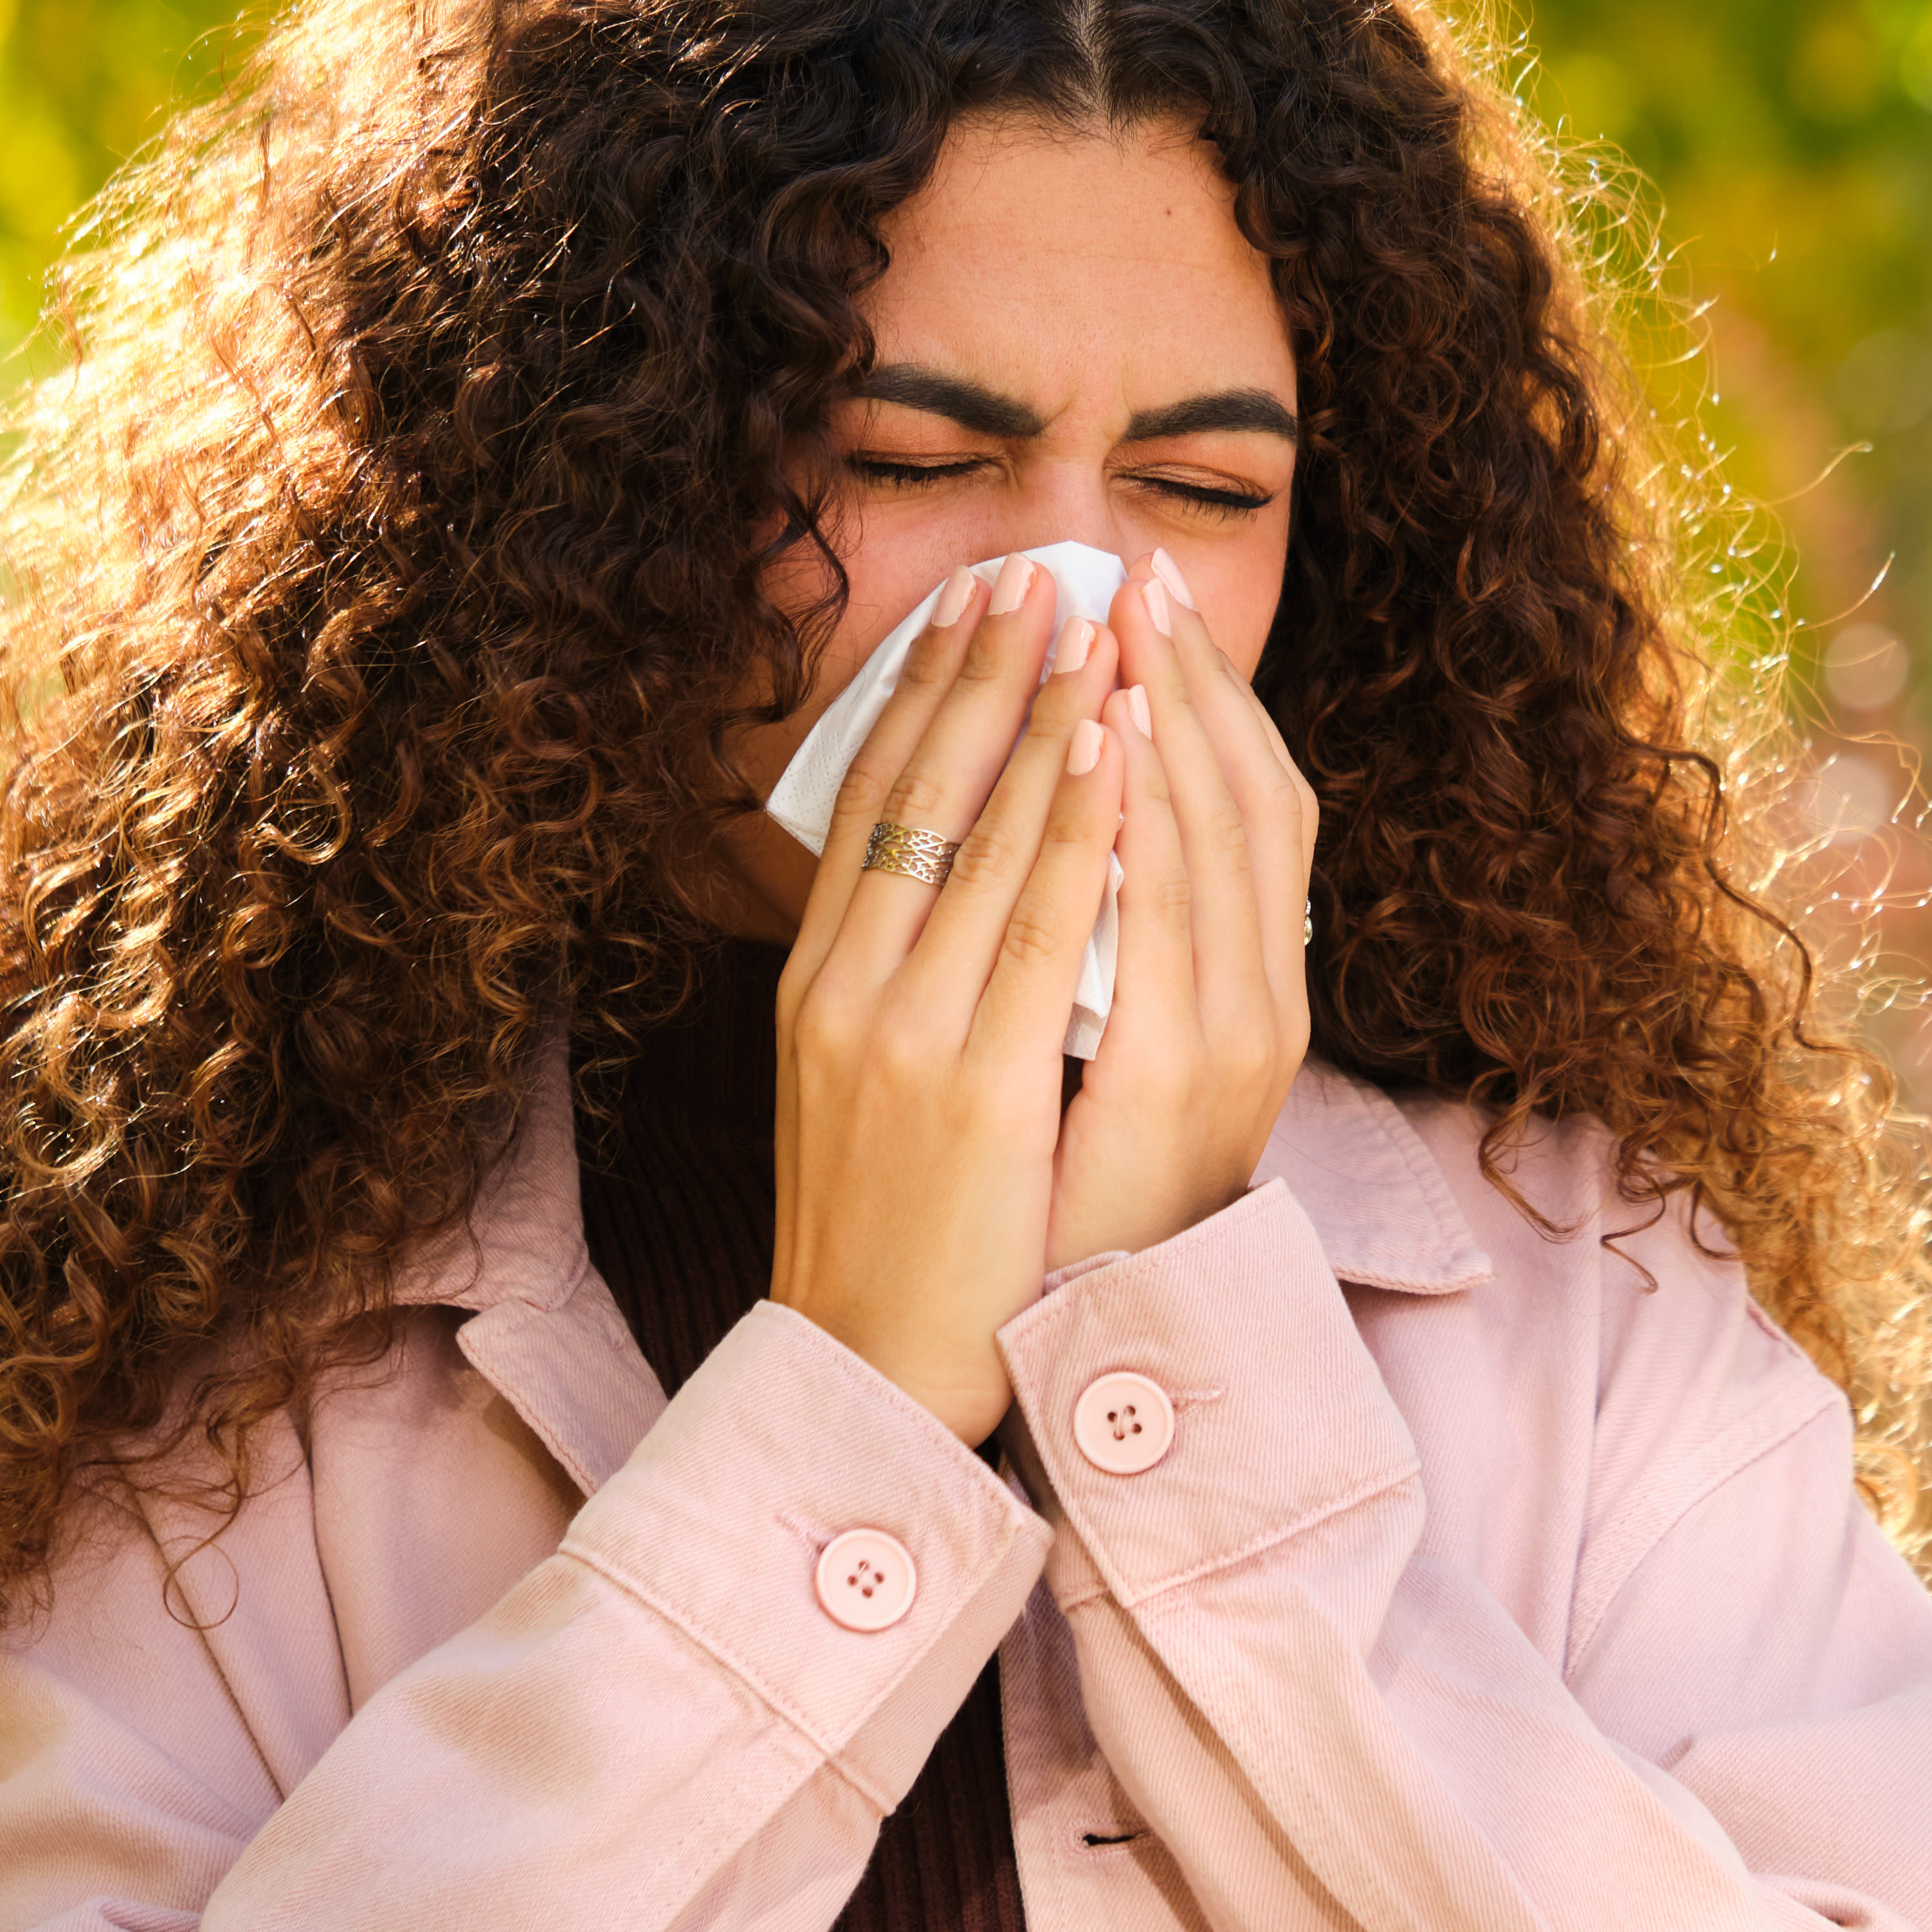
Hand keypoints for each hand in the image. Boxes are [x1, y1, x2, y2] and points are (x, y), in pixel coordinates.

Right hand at [772, 558, 1126, 1440]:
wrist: (866, 1364)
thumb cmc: (885, 1227)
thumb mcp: (864, 1082)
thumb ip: (897, 983)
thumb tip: (946, 885)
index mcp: (821, 982)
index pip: (872, 802)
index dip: (923, 693)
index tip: (975, 606)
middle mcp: (848, 987)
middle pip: (918, 790)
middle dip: (984, 670)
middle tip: (1036, 567)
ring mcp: (903, 1030)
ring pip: (981, 834)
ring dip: (1042, 713)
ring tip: (1089, 617)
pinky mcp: (969, 1081)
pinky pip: (1034, 921)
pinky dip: (1074, 821)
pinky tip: (1110, 745)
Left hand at [1049, 546, 1315, 1270]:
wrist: (1050, 1346)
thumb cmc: (1058, 1210)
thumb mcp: (1103, 1067)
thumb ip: (1111, 957)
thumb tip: (1082, 834)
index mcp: (1249, 997)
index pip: (1253, 809)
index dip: (1213, 701)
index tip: (1157, 604)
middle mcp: (1258, 1009)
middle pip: (1244, 803)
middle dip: (1189, 682)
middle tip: (1139, 571)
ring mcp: (1226, 1042)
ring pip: (1211, 843)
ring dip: (1167, 726)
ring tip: (1118, 625)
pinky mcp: (1165, 1079)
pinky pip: (1152, 920)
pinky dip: (1131, 824)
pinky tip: (1102, 749)